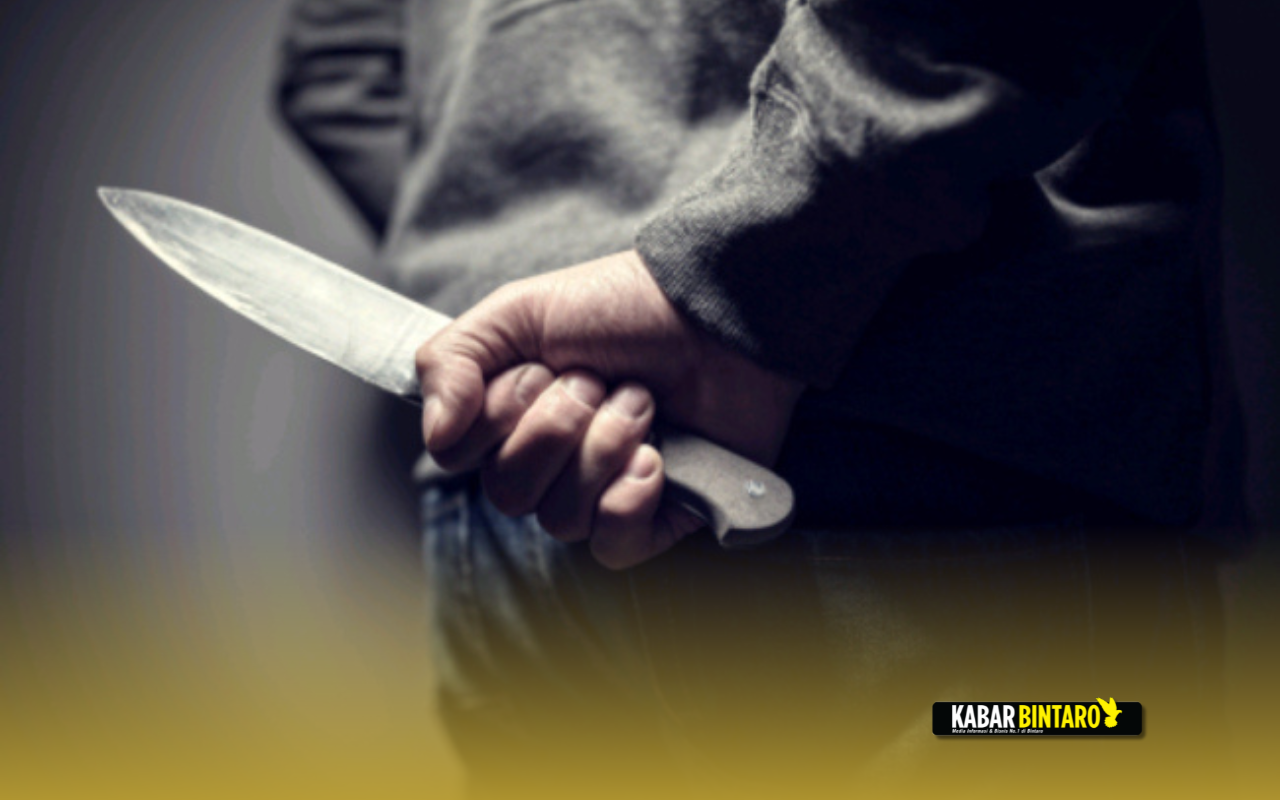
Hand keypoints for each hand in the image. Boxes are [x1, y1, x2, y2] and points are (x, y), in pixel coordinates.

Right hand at [414, 250, 803, 567]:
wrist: (717, 315)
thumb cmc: (620, 307)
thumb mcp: (519, 311)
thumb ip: (452, 361)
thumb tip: (436, 432)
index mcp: (509, 418)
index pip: (457, 457)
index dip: (498, 416)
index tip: (542, 368)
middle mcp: (548, 463)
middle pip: (508, 494)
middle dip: (558, 426)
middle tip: (599, 380)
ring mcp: (601, 493)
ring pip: (561, 518)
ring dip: (605, 447)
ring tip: (642, 400)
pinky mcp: (655, 516)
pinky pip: (613, 548)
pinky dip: (630, 502)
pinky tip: (657, 459)